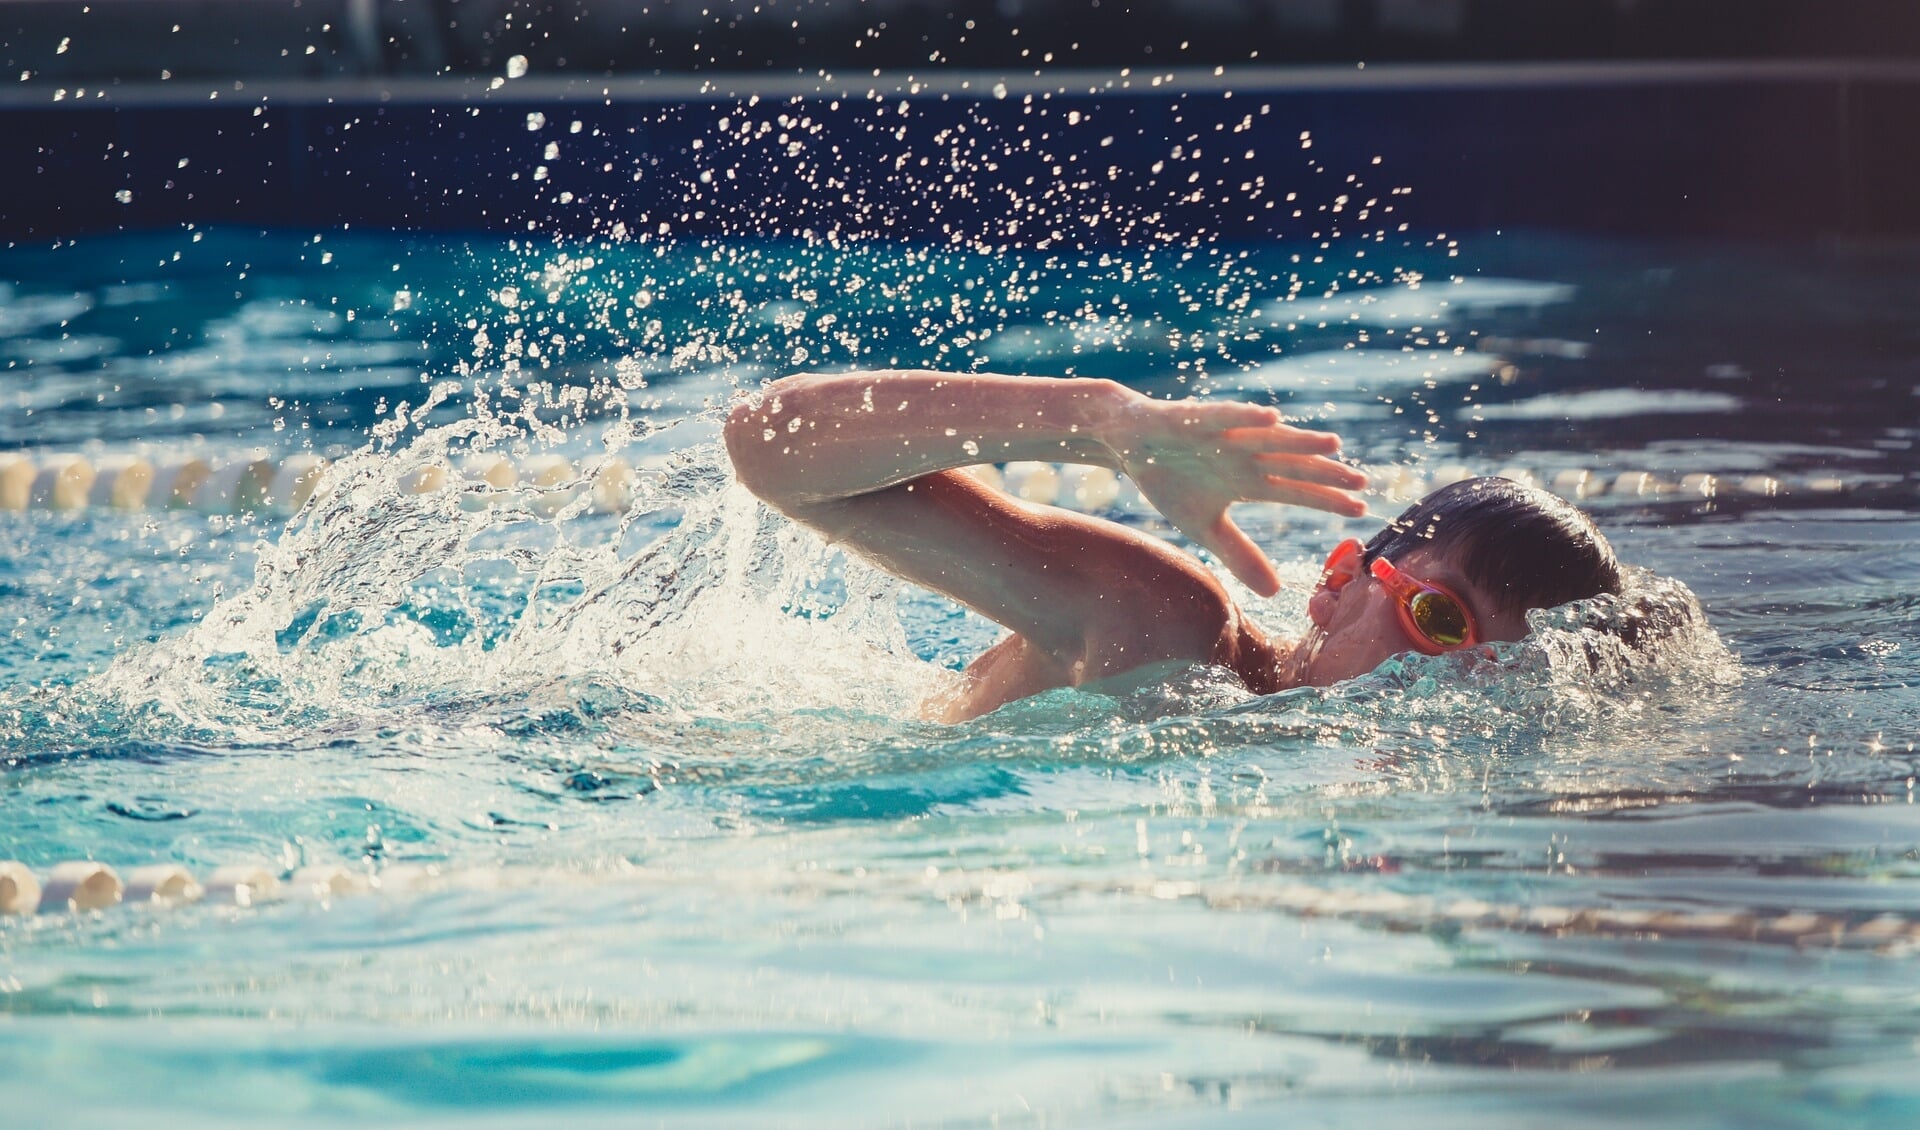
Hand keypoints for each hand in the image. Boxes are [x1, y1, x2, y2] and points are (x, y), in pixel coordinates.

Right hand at [1107, 395, 1368, 596]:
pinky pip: (1225, 416)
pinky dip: (1246, 416)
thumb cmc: (1170, 480)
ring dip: (1298, 441)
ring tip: (1333, 446)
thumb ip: (1239, 554)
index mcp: (1249, 481)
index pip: (1296, 491)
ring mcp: (1225, 435)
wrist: (1129, 444)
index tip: (1360, 511)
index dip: (1326, 500)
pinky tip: (1272, 418)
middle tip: (1363, 482)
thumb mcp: (1205, 527)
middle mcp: (1245, 455)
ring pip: (1268, 438)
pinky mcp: (1196, 418)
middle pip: (1292, 464)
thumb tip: (1275, 592)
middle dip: (1325, 473)